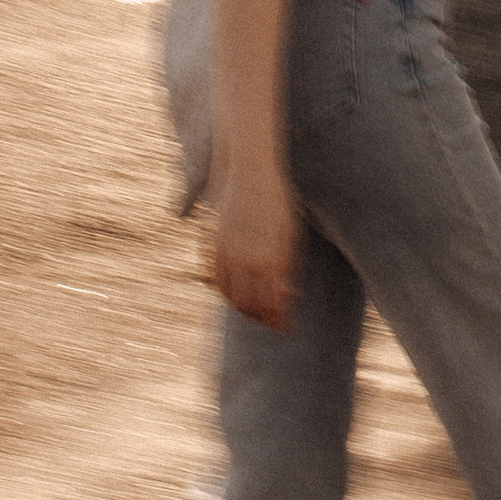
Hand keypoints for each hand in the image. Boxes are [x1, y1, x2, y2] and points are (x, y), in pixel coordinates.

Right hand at [202, 172, 300, 334]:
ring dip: (242, 308)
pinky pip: (214, 279)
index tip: (286, 329)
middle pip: (247, 306)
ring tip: (257, 311)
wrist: (249, 170)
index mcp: (268, 259)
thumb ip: (287, 267)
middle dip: (261, 318)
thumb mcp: (290, 234)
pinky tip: (238, 292)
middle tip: (273, 322)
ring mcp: (223, 253)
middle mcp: (243, 260)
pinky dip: (225, 292)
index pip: (270, 305)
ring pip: (228, 296)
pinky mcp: (210, 245)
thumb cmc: (278, 201)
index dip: (278, 321)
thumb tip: (289, 298)